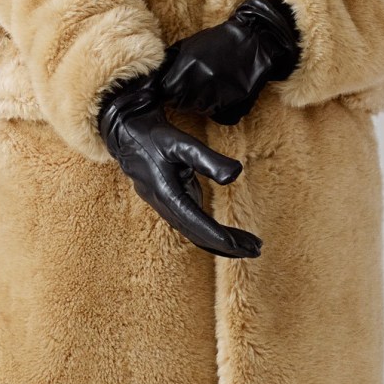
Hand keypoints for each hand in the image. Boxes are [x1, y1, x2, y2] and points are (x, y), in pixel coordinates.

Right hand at [98, 74, 261, 257]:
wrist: (127, 133)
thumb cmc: (154, 136)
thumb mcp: (181, 143)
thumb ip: (208, 159)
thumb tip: (236, 175)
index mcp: (166, 194)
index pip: (196, 223)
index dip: (219, 237)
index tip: (242, 246)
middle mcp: (165, 206)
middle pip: (199, 235)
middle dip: (228, 246)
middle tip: (257, 250)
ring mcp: (166, 207)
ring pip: (196, 234)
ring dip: (222, 244)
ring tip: (250, 248)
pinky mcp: (171, 203)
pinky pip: (193, 225)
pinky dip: (211, 234)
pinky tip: (230, 237)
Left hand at [155, 0, 300, 125]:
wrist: (251, 40)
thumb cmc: (216, 42)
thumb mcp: (188, 45)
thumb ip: (170, 63)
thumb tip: (155, 78)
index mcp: (186, 69)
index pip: (167, 93)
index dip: (168, 91)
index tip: (172, 88)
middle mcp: (200, 84)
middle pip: (181, 105)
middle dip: (182, 98)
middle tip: (192, 87)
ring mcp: (217, 95)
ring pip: (199, 110)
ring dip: (200, 103)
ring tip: (208, 86)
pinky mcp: (232, 103)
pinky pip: (217, 113)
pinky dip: (216, 106)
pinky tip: (220, 91)